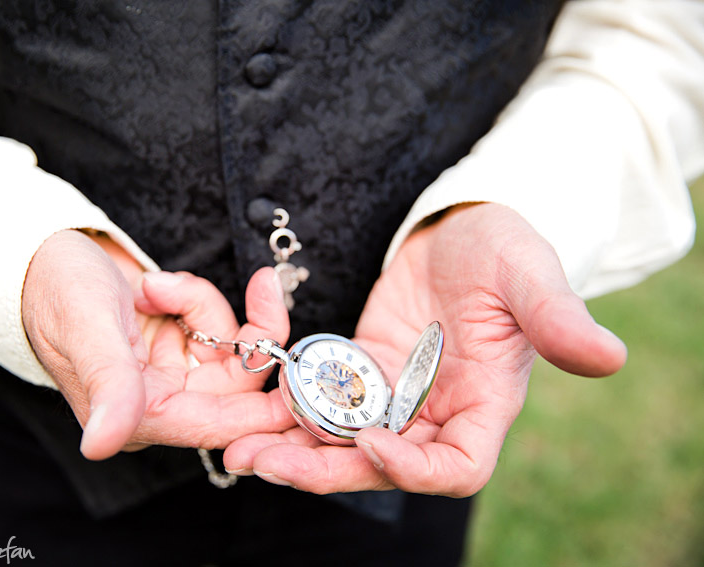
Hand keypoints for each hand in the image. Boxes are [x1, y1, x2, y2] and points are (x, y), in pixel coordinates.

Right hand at [21, 229, 294, 459]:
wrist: (42, 255)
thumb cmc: (56, 293)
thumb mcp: (88, 333)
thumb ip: (108, 387)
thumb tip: (100, 447)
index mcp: (142, 415)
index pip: (225, 423)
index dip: (271, 407)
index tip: (309, 380)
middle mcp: (163, 401)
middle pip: (241, 381)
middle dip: (251, 331)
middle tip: (264, 285)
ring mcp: (174, 370)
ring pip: (232, 345)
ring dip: (205, 304)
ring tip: (156, 283)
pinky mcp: (180, 341)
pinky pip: (216, 321)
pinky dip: (195, 295)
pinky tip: (155, 283)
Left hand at [224, 203, 626, 495]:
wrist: (459, 224)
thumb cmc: (504, 246)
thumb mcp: (529, 274)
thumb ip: (557, 318)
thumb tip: (611, 358)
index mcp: (484, 403)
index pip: (455, 466)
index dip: (414, 469)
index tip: (370, 440)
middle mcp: (435, 411)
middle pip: (381, 464)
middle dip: (326, 471)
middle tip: (266, 465)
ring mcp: (393, 394)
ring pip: (341, 442)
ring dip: (293, 450)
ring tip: (241, 450)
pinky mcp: (359, 369)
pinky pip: (322, 403)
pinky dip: (289, 412)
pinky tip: (251, 410)